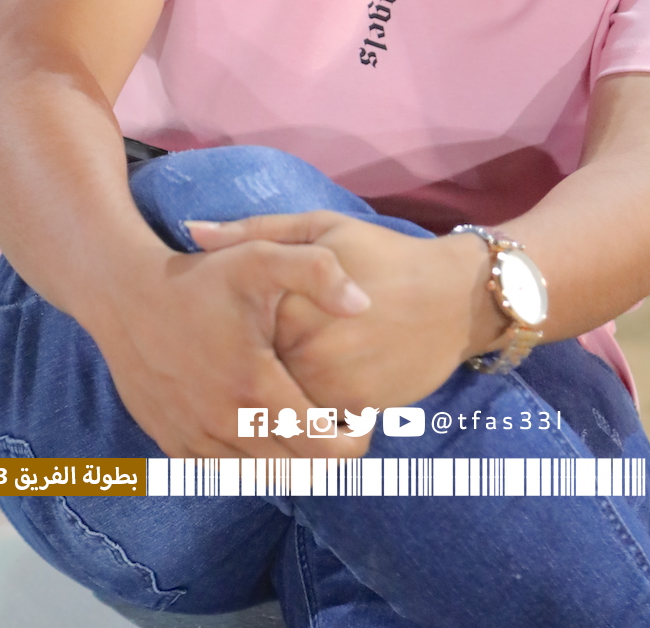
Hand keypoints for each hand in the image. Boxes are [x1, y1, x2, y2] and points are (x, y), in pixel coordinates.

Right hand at [83, 237, 372, 459]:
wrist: (124, 295)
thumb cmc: (199, 276)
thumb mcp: (261, 257)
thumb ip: (319, 272)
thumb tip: (364, 305)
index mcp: (253, 388)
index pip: (322, 447)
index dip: (355, 440)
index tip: (366, 416)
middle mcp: (223, 425)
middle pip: (297, 470)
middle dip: (329, 453)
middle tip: (346, 421)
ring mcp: (195, 439)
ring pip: (262, 476)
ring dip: (292, 459)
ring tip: (310, 422)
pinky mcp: (174, 444)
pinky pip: (226, 471)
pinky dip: (253, 458)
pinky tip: (266, 425)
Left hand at [188, 212, 505, 414]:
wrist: (455, 298)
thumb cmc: (383, 256)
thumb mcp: (321, 227)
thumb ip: (255, 231)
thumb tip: (194, 231)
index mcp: (285, 305)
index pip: (231, 329)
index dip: (228, 328)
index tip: (231, 322)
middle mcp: (302, 352)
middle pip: (250, 372)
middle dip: (245, 369)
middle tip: (260, 352)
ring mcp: (328, 386)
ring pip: (279, 404)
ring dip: (274, 396)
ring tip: (285, 374)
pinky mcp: (354, 410)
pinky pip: (313, 422)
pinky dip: (307, 412)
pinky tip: (314, 389)